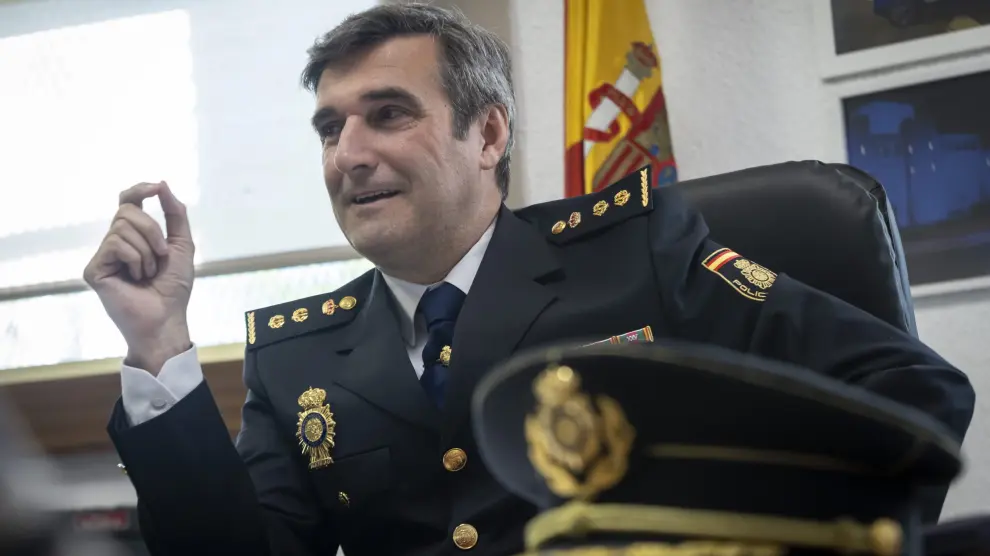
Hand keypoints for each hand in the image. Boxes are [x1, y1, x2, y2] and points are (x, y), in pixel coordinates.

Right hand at [83, 182, 194, 373]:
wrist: (167, 317)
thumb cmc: (173, 287)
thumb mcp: (181, 245)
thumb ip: (175, 215)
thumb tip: (162, 184)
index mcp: (134, 236)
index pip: (128, 202)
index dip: (138, 190)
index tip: (156, 188)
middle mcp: (115, 243)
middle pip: (127, 211)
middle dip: (153, 231)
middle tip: (161, 256)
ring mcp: (103, 256)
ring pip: (122, 227)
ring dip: (147, 251)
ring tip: (148, 273)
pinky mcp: (94, 269)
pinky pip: (115, 245)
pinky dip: (135, 259)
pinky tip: (135, 278)